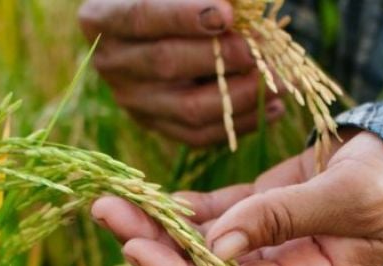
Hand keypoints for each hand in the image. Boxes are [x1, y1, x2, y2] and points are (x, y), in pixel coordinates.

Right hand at [78, 0, 284, 145]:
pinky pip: (199, 135)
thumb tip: (239, 5)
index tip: (227, 14)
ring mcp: (132, 100)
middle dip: (222, 56)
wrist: (153, 26)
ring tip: (280, 80)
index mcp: (102, 17)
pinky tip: (274, 106)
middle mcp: (110, 62)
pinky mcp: (156, 125)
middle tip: (262, 48)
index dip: (184, 16)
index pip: (142, 15)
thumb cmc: (168, 0)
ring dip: (241, 95)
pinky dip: (241, 122)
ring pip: (188, 108)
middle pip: (166, 63)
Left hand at [91, 130, 382, 265]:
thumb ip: (282, 219)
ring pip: (202, 241)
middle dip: (153, 245)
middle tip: (106, 213)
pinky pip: (214, 215)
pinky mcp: (260, 210)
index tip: (134, 249)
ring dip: (158, 223)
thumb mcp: (345, 198)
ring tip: (112, 200)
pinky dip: (183, 208)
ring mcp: (266, 240)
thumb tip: (218, 245)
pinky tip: (152, 198)